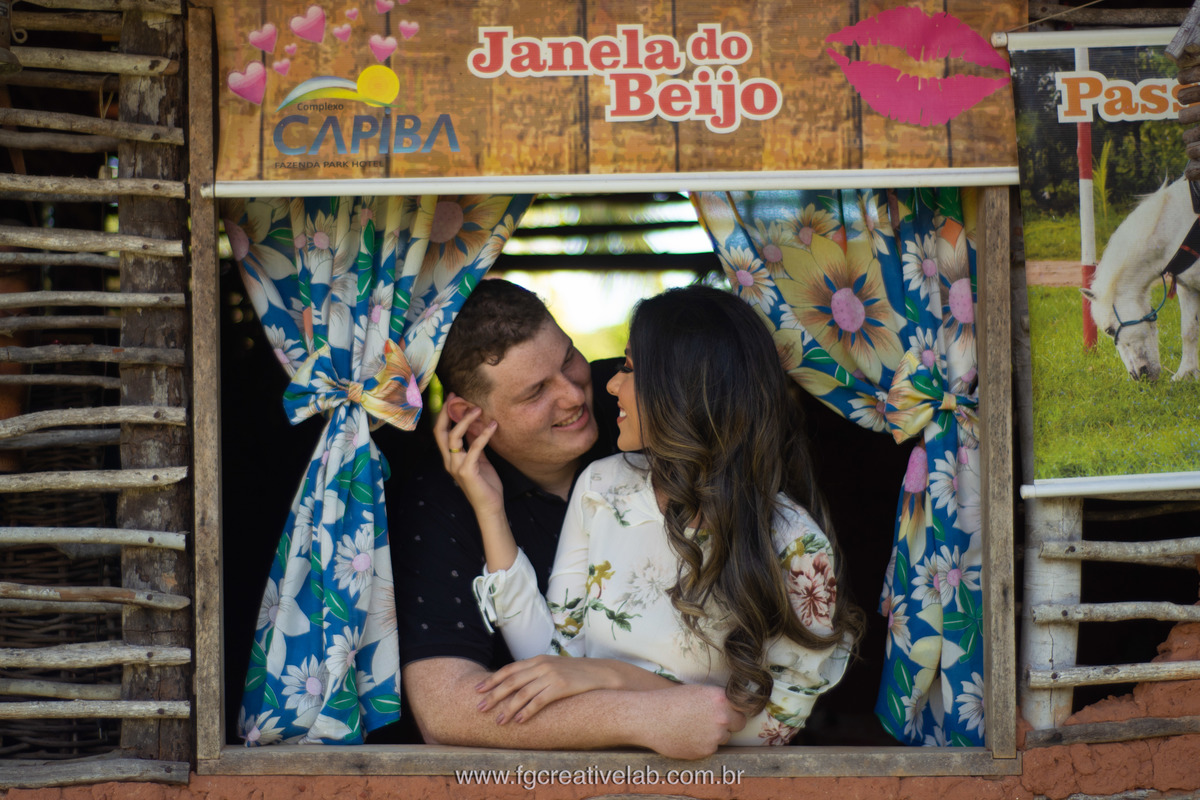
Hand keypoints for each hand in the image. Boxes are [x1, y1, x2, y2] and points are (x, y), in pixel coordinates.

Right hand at [434, 396, 503, 516]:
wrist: (490, 507)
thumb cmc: (486, 484)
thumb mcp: (480, 460)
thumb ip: (475, 445)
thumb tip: (475, 426)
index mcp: (450, 458)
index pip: (440, 433)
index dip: (443, 414)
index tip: (452, 397)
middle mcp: (449, 461)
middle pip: (440, 432)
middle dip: (446, 413)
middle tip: (457, 397)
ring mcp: (456, 466)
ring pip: (454, 437)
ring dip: (466, 420)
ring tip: (479, 409)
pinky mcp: (467, 471)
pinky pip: (474, 448)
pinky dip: (484, 435)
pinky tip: (493, 426)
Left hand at [477, 655, 651, 724]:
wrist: (600, 673)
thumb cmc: (574, 673)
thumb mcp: (552, 667)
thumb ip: (534, 673)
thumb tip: (514, 685)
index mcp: (537, 660)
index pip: (509, 670)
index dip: (492, 680)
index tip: (477, 689)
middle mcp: (541, 666)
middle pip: (511, 682)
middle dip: (493, 695)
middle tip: (479, 708)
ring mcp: (551, 676)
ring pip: (522, 693)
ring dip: (508, 708)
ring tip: (498, 721)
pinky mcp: (561, 688)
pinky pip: (539, 701)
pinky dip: (528, 711)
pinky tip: (520, 720)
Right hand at [632, 684, 746, 759]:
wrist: (650, 718)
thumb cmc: (670, 701)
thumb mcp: (697, 692)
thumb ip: (717, 701)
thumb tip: (730, 709)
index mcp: (721, 699)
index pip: (742, 709)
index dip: (734, 712)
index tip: (729, 714)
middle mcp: (722, 717)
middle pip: (738, 725)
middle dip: (729, 725)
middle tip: (712, 723)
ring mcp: (715, 736)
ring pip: (723, 738)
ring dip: (714, 735)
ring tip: (693, 728)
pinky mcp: (705, 751)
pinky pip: (710, 748)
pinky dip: (702, 745)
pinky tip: (687, 736)